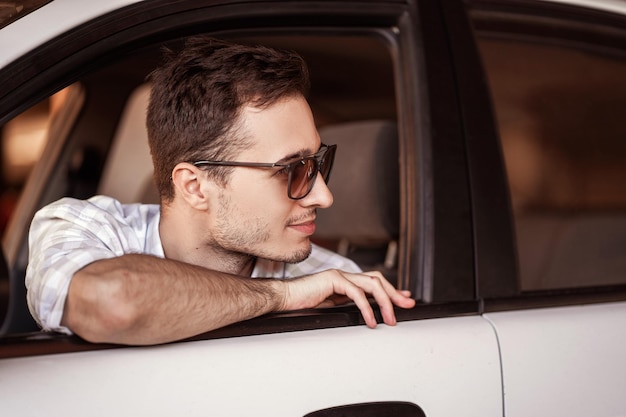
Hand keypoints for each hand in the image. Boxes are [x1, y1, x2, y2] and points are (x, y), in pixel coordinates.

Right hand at [278, 270, 415, 327]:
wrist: (283, 298)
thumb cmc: (302, 304)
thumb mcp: (331, 308)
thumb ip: (347, 307)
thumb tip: (366, 315)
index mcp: (345, 282)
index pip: (374, 282)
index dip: (392, 290)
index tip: (405, 298)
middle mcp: (344, 275)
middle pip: (378, 279)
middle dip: (394, 293)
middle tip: (407, 306)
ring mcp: (339, 275)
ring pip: (372, 284)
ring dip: (385, 301)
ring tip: (390, 319)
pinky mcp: (333, 279)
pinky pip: (356, 293)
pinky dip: (367, 308)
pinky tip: (371, 321)